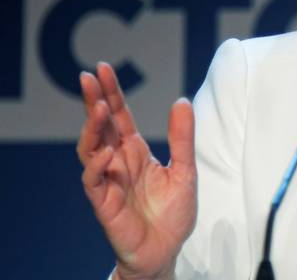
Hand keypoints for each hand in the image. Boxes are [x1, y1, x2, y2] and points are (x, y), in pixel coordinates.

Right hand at [77, 62, 196, 279]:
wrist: (166, 250)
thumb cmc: (172, 212)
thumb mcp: (185, 170)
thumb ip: (182, 138)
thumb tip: (181, 101)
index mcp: (135, 151)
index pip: (119, 116)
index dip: (111, 93)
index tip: (103, 69)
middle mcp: (118, 162)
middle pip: (101, 126)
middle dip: (94, 101)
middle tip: (89, 76)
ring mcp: (108, 181)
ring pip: (90, 149)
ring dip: (93, 128)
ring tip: (100, 109)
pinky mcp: (104, 203)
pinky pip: (94, 180)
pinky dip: (97, 165)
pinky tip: (107, 152)